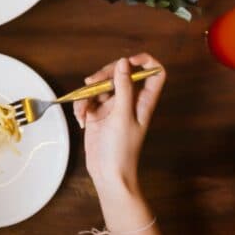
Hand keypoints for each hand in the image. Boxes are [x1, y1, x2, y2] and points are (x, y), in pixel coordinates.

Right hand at [73, 54, 165, 194]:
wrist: (107, 173)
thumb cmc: (121, 149)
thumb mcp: (122, 115)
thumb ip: (123, 87)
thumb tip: (123, 62)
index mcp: (143, 100)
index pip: (154, 73)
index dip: (143, 62)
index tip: (127, 61)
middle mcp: (129, 100)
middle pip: (120, 73)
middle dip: (104, 75)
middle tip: (92, 83)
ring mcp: (112, 106)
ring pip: (100, 86)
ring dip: (88, 94)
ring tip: (83, 110)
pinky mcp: (97, 113)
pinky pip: (88, 99)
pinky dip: (81, 106)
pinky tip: (81, 119)